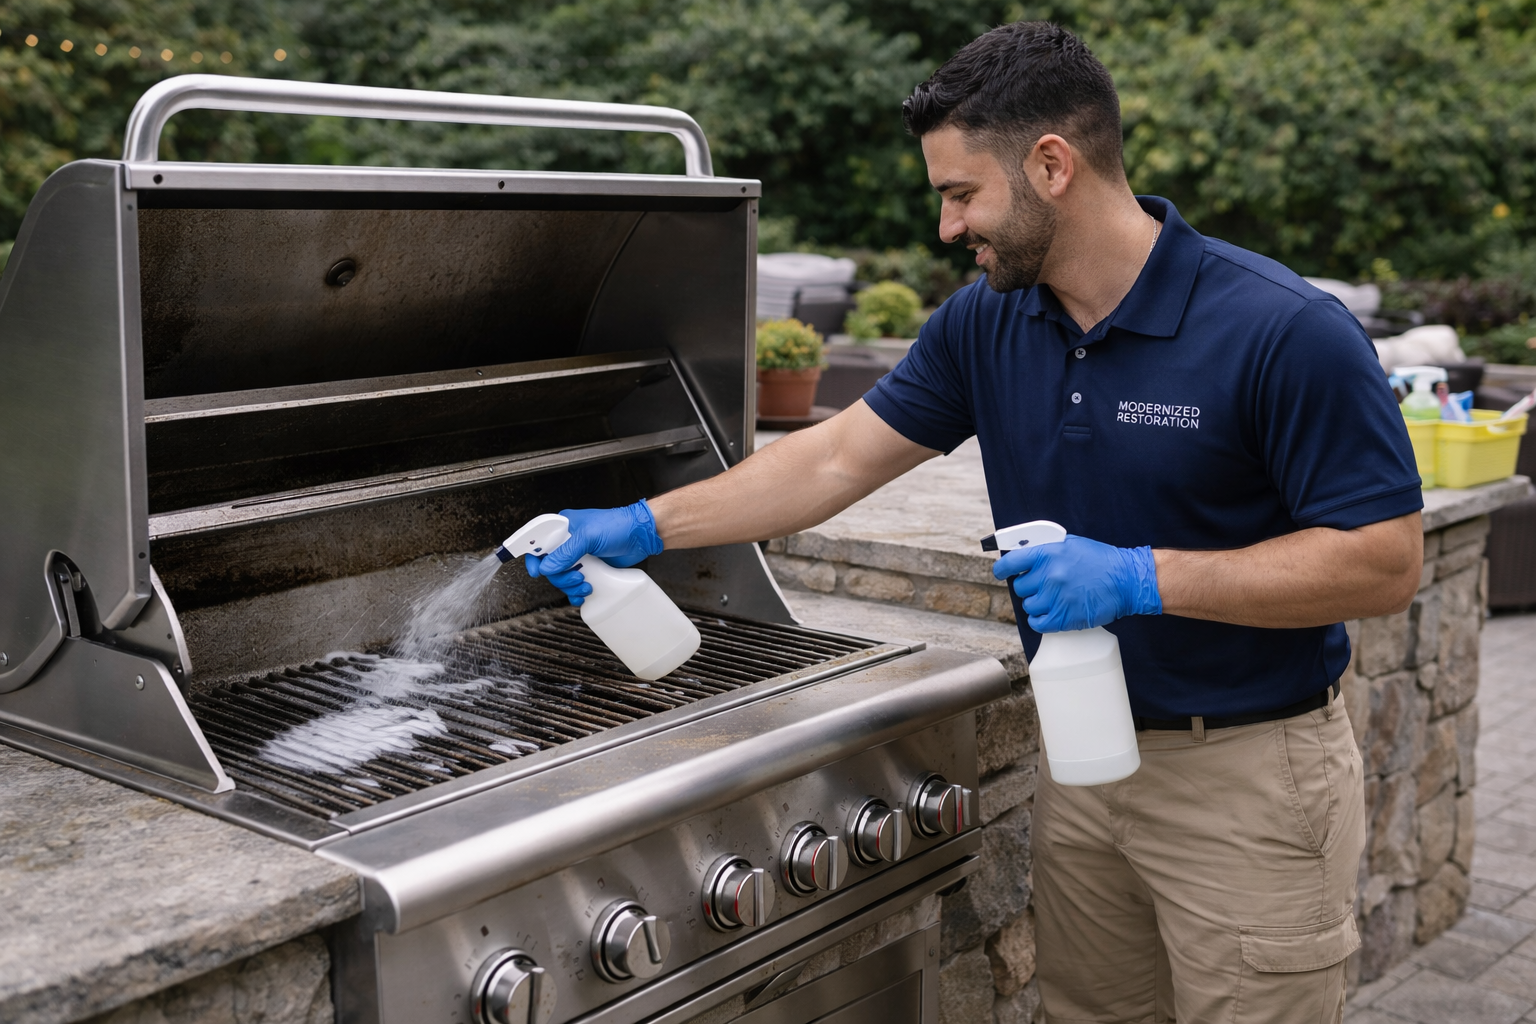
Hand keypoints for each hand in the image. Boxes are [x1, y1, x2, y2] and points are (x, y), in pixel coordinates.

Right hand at [525, 500, 664, 605]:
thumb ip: (567, 552)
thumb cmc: (618, 526)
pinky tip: (584, 594)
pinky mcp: (590, 569)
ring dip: (570, 586)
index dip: (533, 558)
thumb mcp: (589, 536)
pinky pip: (574, 585)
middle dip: (560, 577)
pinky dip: (577, 593)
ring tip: (586, 585)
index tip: (537, 571)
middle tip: (577, 577)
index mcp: (562, 527)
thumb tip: (548, 568)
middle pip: (549, 566)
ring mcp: (578, 557)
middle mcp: (567, 542)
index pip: (537, 542)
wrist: (641, 536)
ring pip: (562, 578)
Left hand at [992, 535, 1160, 632]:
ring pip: (1028, 606)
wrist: (1125, 580)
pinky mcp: (1063, 617)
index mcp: (1048, 553)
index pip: (1010, 563)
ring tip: (1053, 598)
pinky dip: (1041, 620)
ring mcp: (1055, 598)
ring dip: (1037, 603)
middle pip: (1019, 587)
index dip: (1002, 569)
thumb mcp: (1069, 544)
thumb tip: (1021, 555)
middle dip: (1029, 586)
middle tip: (1043, 585)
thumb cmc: (1099, 560)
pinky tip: (1050, 613)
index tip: (1001, 572)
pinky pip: (1037, 623)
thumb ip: (1044, 550)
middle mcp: (1049, 575)